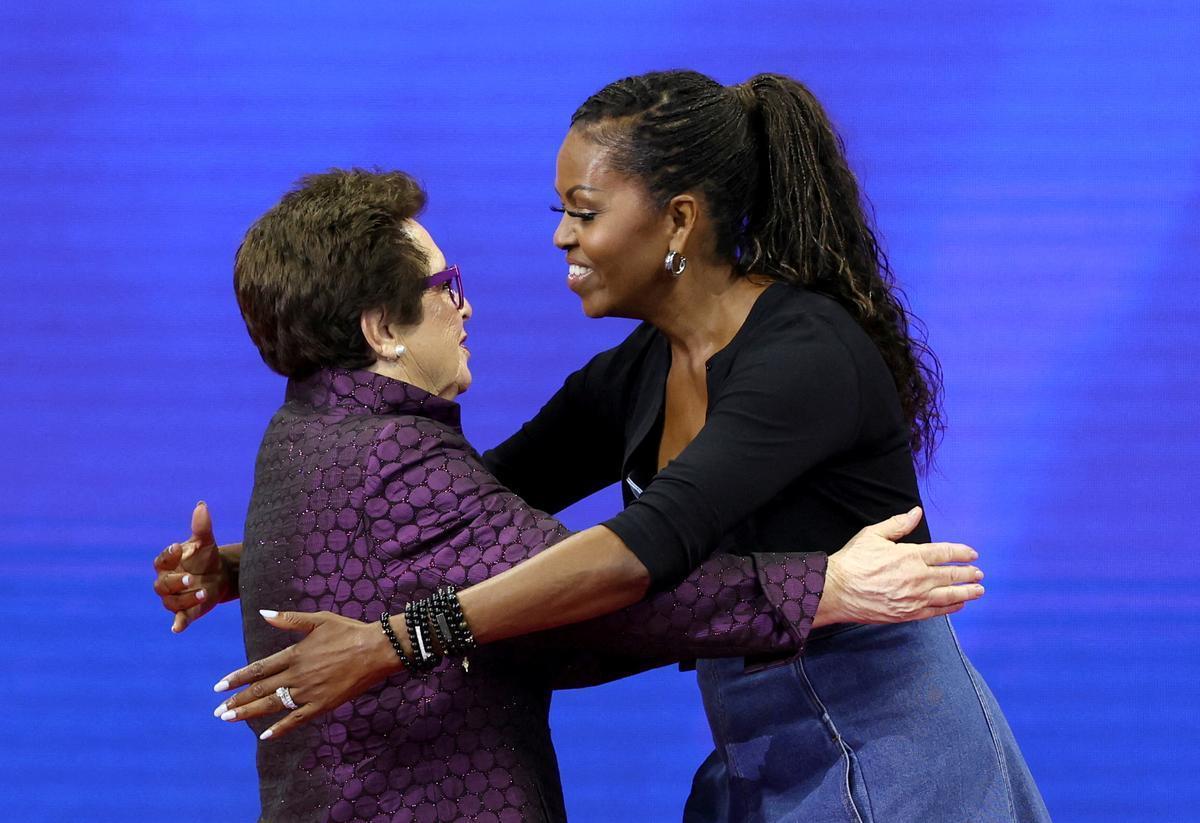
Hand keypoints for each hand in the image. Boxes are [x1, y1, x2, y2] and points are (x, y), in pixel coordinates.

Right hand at [152, 502, 231, 632]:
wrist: (219, 575)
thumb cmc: (206, 557)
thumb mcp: (206, 542)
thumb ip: (202, 526)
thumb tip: (202, 505)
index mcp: (168, 563)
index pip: (162, 561)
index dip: (169, 555)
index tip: (179, 548)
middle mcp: (167, 582)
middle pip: (163, 585)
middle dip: (176, 582)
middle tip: (191, 578)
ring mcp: (175, 599)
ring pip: (173, 602)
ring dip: (186, 599)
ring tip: (204, 592)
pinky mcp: (186, 612)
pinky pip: (179, 620)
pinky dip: (178, 624)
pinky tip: (177, 629)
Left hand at [210, 609, 403, 740]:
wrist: (376, 650)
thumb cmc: (349, 631)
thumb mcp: (318, 619)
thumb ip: (289, 620)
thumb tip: (263, 613)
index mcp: (294, 654)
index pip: (259, 669)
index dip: (237, 678)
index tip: (219, 686)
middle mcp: (297, 675)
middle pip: (261, 689)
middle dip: (237, 700)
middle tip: (218, 710)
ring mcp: (309, 692)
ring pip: (273, 705)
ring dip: (249, 713)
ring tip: (229, 719)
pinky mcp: (322, 705)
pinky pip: (297, 719)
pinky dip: (281, 728)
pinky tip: (266, 736)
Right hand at [816, 507, 983, 625]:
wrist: (837, 590)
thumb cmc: (853, 561)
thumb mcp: (873, 535)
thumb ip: (898, 524)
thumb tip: (917, 512)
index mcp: (911, 555)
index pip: (945, 553)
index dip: (961, 552)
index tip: (972, 554)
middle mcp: (918, 577)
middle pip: (951, 575)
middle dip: (969, 573)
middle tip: (979, 573)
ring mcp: (915, 598)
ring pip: (949, 595)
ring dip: (967, 592)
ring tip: (978, 590)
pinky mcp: (908, 614)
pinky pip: (936, 611)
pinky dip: (951, 607)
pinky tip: (958, 604)